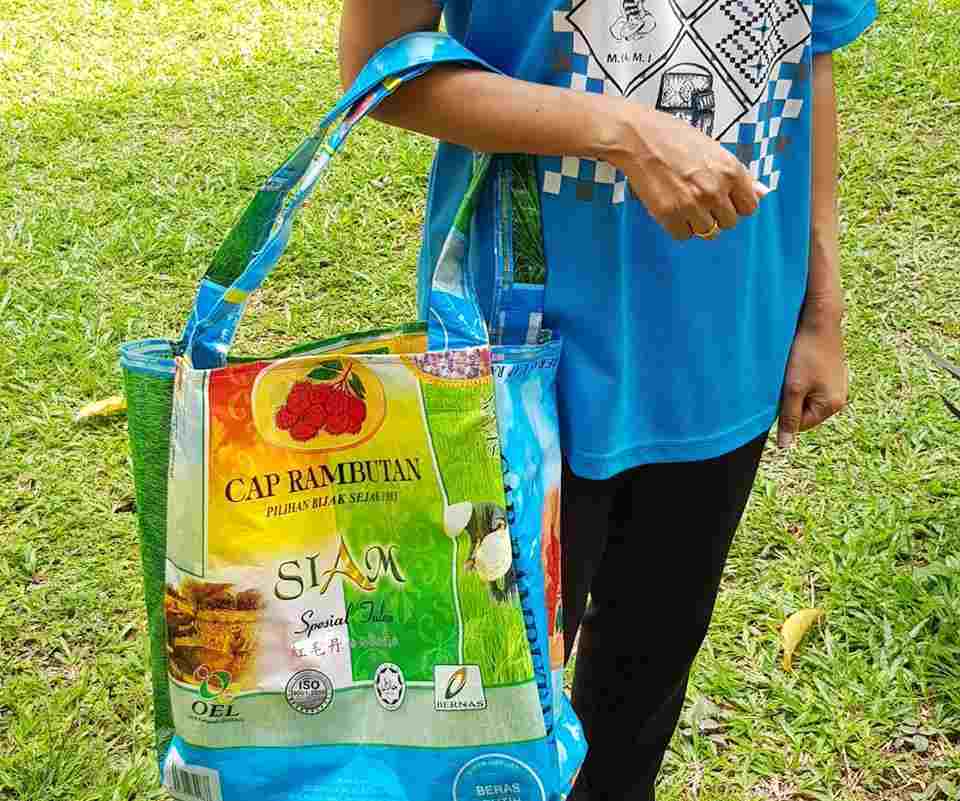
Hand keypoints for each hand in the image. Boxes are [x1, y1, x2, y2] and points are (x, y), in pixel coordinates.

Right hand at [604, 102, 766, 240]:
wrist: (638, 138)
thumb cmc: (675, 138)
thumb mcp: (715, 149)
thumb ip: (740, 175)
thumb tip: (763, 192)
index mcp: (731, 171)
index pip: (749, 207)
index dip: (736, 204)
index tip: (724, 199)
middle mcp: (715, 190)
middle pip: (729, 223)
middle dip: (717, 214)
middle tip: (700, 198)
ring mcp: (692, 204)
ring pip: (707, 232)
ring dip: (697, 221)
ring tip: (684, 202)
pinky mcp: (669, 214)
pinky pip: (683, 235)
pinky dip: (678, 227)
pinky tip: (672, 209)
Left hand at [777, 299, 847, 448]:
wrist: (819, 320)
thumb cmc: (805, 354)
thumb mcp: (792, 388)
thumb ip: (788, 417)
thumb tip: (785, 446)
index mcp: (832, 405)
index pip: (800, 424)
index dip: (785, 411)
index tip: (781, 392)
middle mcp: (840, 398)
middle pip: (803, 411)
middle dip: (790, 399)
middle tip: (787, 378)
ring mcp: (837, 384)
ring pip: (805, 396)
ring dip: (794, 387)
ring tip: (794, 369)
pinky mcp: (832, 373)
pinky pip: (811, 384)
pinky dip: (801, 376)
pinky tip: (800, 362)